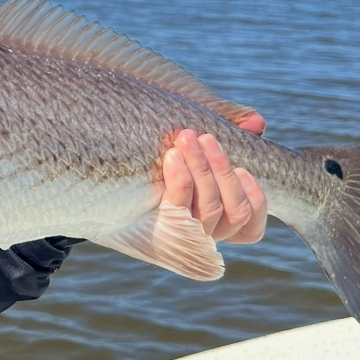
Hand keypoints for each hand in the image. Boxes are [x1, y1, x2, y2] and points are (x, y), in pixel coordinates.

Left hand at [161, 126, 267, 243]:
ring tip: (186, 138)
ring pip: (210, 210)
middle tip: (205, 137)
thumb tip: (258, 123)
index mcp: (217, 222)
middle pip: (235, 212)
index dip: (256, 201)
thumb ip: (226, 133)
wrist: (101, 171)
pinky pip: (178, 208)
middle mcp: (203, 235)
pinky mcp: (156, 229)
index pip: (251, 227)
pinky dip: (181, 179)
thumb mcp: (193, 143)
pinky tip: (173, 156)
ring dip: (203, 169)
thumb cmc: (156, 154)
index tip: (246, 170)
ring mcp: (181, 236)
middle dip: (224, 171)